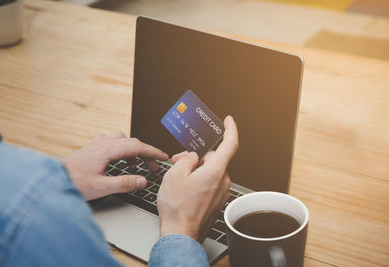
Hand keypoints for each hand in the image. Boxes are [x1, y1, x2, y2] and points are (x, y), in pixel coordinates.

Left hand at [63, 132, 167, 199]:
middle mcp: (103, 143)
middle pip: (132, 142)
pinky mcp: (93, 148)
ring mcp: (98, 144)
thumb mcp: (101, 187)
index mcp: (107, 150)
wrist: (52, 179)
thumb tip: (143, 180)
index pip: (137, 146)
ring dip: (134, 151)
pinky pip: (114, 142)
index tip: (164, 157)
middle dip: (146, 153)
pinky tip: (121, 161)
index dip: (153, 152)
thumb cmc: (73, 182)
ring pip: (123, 140)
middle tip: (153, 167)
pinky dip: (123, 150)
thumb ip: (124, 183)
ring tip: (136, 166)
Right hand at [157, 115, 238, 241]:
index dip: (231, 129)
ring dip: (197, 171)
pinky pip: (211, 184)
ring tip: (179, 179)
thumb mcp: (175, 175)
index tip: (229, 121)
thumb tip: (192, 157)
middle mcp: (223, 181)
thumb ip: (187, 159)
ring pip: (211, 172)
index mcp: (215, 171)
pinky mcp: (217, 202)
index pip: (230, 144)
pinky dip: (200, 182)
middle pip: (214, 159)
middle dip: (197, 157)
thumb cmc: (178, 209)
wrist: (181, 235)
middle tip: (178, 161)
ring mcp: (221, 193)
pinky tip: (186, 189)